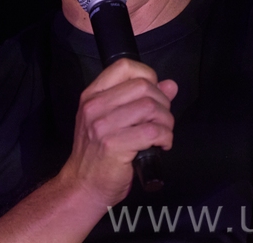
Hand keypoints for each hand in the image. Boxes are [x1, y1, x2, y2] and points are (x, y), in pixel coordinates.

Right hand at [61, 58, 177, 207]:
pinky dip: (166, 137)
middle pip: (143, 86)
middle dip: (163, 102)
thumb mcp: (112, 119)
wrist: (83, 185)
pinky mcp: (114, 146)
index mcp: (92, 95)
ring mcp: (102, 126)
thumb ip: (140, 99)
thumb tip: (170, 85)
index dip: (148, 75)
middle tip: (163, 119)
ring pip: (151, 108)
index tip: (154, 93)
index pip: (124, 67)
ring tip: (163, 133)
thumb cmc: (98, 153)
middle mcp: (95, 107)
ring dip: (167, 121)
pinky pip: (152, 132)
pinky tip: (162, 144)